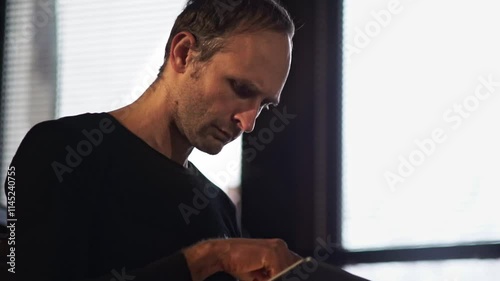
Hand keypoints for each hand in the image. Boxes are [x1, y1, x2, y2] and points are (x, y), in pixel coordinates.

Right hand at [184, 238, 301, 280]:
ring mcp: (277, 248)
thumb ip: (276, 277)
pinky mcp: (270, 253)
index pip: (297, 266)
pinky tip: (259, 278)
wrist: (223, 254)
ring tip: (260, 277)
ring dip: (276, 278)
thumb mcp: (262, 275)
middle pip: (295, 269)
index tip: (291, 278)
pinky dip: (270, 279)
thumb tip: (285, 279)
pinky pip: (279, 273)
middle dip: (285, 277)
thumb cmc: (240, 264)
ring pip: (287, 273)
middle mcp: (281, 246)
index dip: (294, 275)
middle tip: (264, 278)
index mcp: (280, 249)